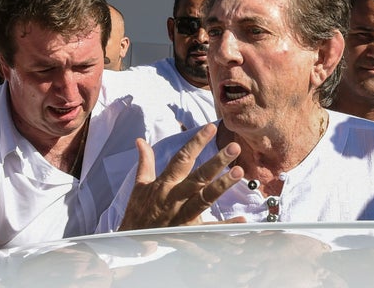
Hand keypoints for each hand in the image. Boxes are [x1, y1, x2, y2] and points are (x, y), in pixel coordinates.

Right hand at [119, 123, 243, 229]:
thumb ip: (145, 163)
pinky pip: (209, 230)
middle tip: (234, 147)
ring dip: (222, 185)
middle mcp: (174, 198)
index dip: (196, 142)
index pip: (182, 158)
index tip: (211, 127)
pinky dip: (226, 227)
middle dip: (217, 161)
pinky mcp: (188, 233)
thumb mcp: (139, 187)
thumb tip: (140, 140)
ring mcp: (182, 216)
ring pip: (205, 198)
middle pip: (198, 177)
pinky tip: (243, 221)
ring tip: (240, 172)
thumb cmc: (137, 215)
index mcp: (164, 184)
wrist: (130, 246)